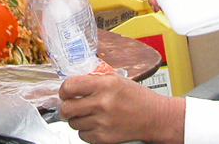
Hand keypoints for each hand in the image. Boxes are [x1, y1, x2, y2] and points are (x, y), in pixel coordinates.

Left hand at [58, 74, 184, 143]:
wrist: (155, 117)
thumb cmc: (137, 97)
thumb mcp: (116, 80)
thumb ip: (94, 80)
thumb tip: (73, 85)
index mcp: (104, 85)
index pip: (69, 87)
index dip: (64, 91)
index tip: (66, 93)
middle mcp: (102, 103)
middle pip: (67, 109)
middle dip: (65, 108)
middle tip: (70, 107)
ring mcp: (102, 122)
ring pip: (73, 123)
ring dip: (77, 119)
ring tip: (88, 115)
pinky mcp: (104, 138)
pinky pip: (82, 135)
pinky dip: (86, 131)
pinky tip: (96, 124)